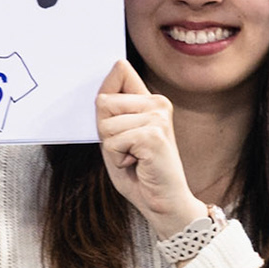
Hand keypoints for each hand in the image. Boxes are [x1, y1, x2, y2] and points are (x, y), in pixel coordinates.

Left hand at [95, 60, 203, 239]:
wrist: (164, 203)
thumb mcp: (117, 136)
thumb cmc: (140, 173)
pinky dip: (118, 159)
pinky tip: (138, 164)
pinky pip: (112, 142)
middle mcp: (158, 103)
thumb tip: (118, 64)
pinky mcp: (153, 135)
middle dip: (107, 132)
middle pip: (104, 103)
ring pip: (106, 125)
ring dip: (113, 149)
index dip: (106, 97)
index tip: (116, 122)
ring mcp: (157, 118)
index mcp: (151, 100)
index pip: (119, 72)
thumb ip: (112, 107)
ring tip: (134, 158)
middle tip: (128, 150)